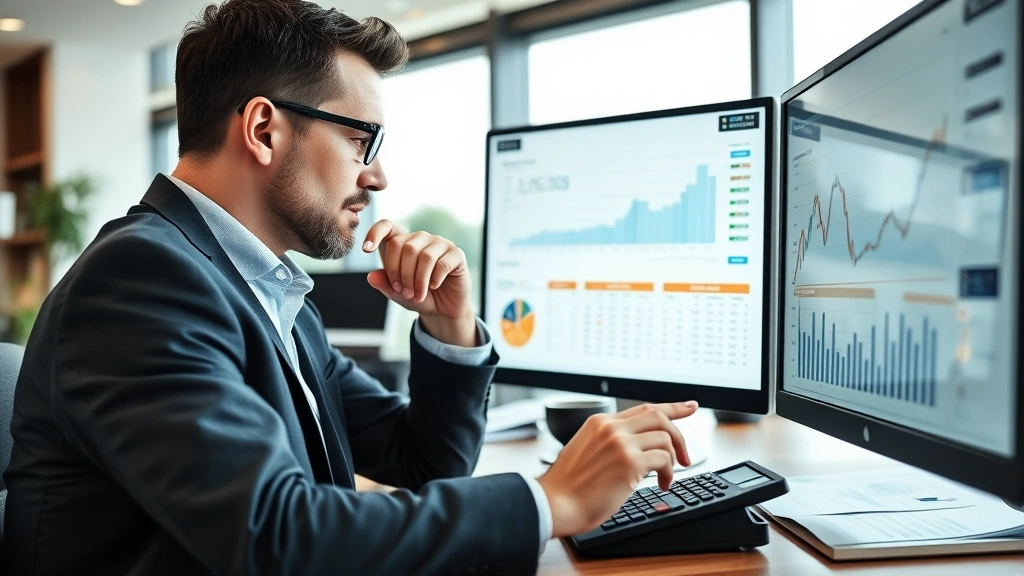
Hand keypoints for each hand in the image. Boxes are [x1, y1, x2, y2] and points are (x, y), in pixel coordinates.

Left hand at [363, 220, 475, 345]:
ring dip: (418, 280)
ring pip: (423, 255)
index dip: (375, 233)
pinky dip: (434, 279)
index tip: (366, 250)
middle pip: (404, 246)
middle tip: (404, 292)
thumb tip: (371, 276)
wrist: (442, 310)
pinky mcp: (456, 254)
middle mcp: (420, 238)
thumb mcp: (397, 294)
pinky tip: (433, 286)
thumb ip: (385, 284)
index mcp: (402, 243)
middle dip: (401, 274)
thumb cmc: (418, 297)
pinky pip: (441, 263)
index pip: (386, 226)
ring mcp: (439, 244)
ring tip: (417, 296)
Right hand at [536, 401, 698, 537]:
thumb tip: (639, 449)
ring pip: (665, 439)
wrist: (554, 503)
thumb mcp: (586, 450)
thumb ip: (609, 442)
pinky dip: (668, 473)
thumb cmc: (568, 486)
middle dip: (679, 436)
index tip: (690, 406)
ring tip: (664, 478)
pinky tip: (661, 484)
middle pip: (659, 416)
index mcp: (600, 422)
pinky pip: (663, 460)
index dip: (672, 408)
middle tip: (685, 456)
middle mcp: (611, 428)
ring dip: (671, 461)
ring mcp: (621, 443)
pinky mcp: (629, 463)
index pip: (644, 408)